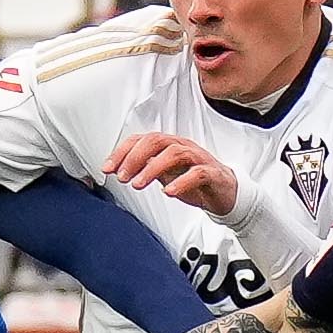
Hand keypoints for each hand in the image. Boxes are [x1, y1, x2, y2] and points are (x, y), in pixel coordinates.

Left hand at [101, 129, 239, 216]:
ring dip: (152, 168)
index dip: (122, 152)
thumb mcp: (163, 174)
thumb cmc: (194, 181)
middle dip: (134, 158)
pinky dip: (181, 182)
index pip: (141, 139)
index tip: (107, 168)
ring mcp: (198, 158)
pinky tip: (168, 192)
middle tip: (122, 177)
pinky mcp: (211, 173)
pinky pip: (197, 173)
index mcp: (168, 145)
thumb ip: (144, 167)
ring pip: (174, 153)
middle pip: (156, 141)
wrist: (225, 192)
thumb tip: (119, 168)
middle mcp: (182, 147)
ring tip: (139, 184)